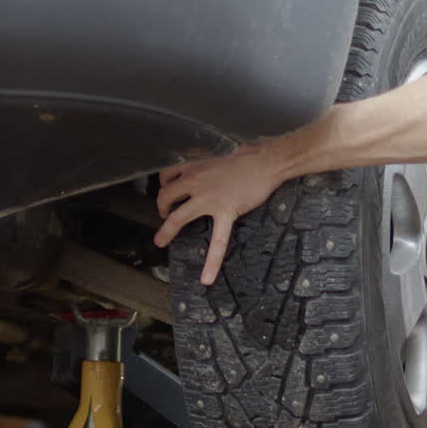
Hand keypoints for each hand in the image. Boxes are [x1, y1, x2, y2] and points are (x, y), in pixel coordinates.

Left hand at [154, 143, 287, 284]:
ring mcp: (209, 199)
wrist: (266, 161)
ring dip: (166, 230)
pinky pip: (217, 241)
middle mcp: (196, 181)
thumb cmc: (247, 154)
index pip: (167, 175)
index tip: (169, 190)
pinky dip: (212, 261)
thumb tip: (204, 167)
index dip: (165, 185)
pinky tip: (207, 277)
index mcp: (194, 165)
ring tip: (160, 240)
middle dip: (162, 207)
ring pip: (178, 217)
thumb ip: (205, 161)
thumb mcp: (218, 150)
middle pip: (166, 196)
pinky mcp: (225, 212)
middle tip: (164, 214)